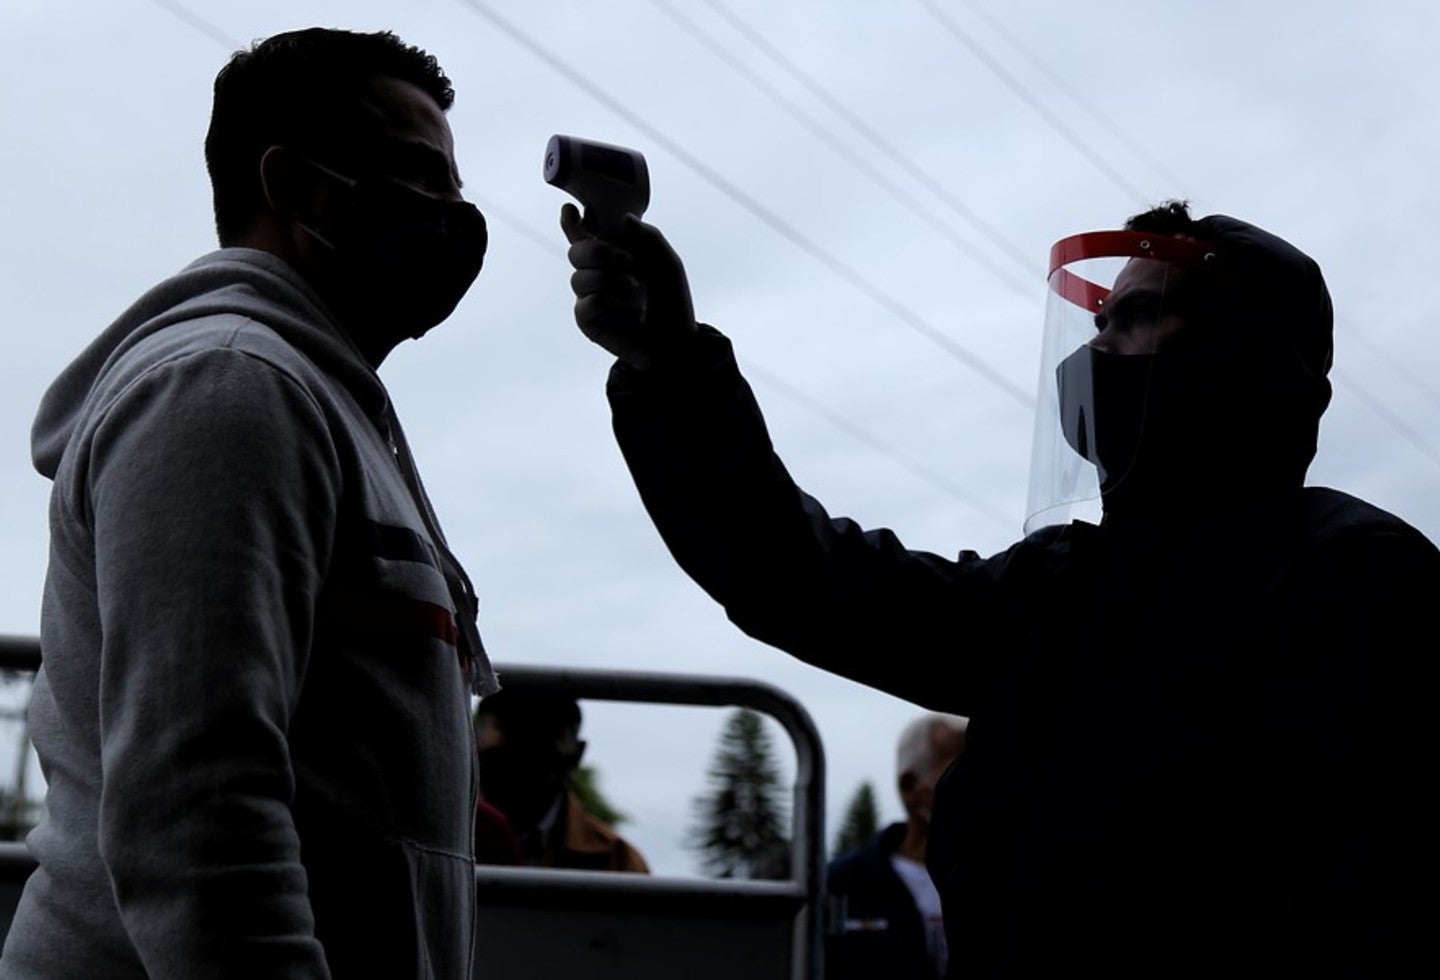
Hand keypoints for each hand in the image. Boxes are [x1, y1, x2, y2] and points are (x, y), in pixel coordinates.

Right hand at [561, 203, 697, 369]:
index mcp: (610, 255)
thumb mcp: (667, 262)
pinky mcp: (590, 322)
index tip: (571, 209)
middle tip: (626, 259)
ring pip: (578, 279)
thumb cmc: (672, 299)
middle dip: (597, 251)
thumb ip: (648, 236)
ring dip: (608, 280)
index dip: (570, 221)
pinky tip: (628, 305)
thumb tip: (624, 217)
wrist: (679, 339)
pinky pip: (584, 306)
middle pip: (575, 253)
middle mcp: (596, 274)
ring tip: (635, 287)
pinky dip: (606, 301)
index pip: (582, 234)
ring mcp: (590, 298)